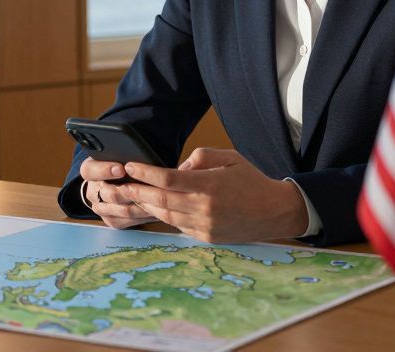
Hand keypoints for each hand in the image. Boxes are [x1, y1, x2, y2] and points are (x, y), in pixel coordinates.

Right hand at [78, 157, 156, 229]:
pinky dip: (138, 215)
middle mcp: (92, 190)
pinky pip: (124, 220)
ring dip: (136, 204)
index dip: (105, 170)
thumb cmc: (123, 163)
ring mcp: (100, 207)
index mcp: (90, 170)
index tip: (121, 169)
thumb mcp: (120, 155)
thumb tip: (135, 156)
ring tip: (153, 198)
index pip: (89, 170)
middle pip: (106, 194)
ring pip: (117, 209)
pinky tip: (151, 209)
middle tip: (141, 187)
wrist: (121, 180)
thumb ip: (124, 155)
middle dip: (126, 190)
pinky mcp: (110, 219)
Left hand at [115, 148, 309, 243]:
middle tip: (120, 183)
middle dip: (137, 191)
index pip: (168, 179)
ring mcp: (204, 226)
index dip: (146, 172)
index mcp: (210, 186)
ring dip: (146, 205)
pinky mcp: (206, 238)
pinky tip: (153, 207)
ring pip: (166, 215)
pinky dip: (164, 215)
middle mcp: (205, 208)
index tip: (131, 165)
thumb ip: (201, 157)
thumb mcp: (229, 158)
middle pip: (161, 200)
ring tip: (131, 194)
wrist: (274, 212)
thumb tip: (177, 167)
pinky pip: (178, 226)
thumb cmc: (251, 180)